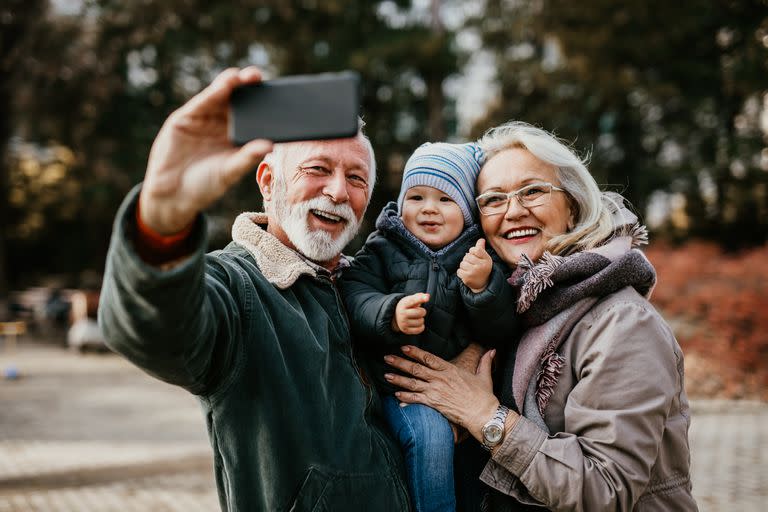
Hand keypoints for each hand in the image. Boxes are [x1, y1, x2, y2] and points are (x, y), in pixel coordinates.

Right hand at [139, 67, 273, 234]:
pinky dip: (213, 92)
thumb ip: (247, 158)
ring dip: (231, 84)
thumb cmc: (205, 186)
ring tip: (243, 76)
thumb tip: (270, 145)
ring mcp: (204, 119)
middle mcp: (222, 124)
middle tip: (258, 77)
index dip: (262, 104)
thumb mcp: (229, 172)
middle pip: (237, 101)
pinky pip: (202, 102)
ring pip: (220, 96)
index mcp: (237, 137)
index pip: (253, 116)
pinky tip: (225, 84)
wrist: (172, 195)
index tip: (277, 94)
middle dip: (247, 87)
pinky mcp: (186, 117)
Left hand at [384, 345, 499, 442]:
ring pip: (412, 383)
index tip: (404, 347)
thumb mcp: (485, 376)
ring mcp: (436, 391)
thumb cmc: (484, 396)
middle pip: (416, 368)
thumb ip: (485, 362)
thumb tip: (492, 350)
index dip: (415, 352)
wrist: (482, 413)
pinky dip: (405, 398)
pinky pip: (416, 399)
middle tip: (387, 357)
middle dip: (400, 362)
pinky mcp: (434, 404)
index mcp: (450, 370)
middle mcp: (440, 379)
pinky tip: (396, 395)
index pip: (428, 358)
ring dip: (398, 379)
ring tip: (386, 375)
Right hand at [392, 293, 428, 334]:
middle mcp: (402, 314)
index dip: (421, 299)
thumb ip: (419, 296)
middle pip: (420, 312)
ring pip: (421, 322)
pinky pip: (420, 329)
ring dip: (421, 319)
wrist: (395, 316)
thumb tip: (427, 296)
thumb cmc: (407, 306)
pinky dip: (421, 327)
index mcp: (404, 304)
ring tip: (416, 318)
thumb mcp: (410, 299)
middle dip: (422, 311)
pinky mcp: (406, 330)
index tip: (427, 298)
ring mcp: (403, 323)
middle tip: (418, 311)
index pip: (414, 301)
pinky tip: (417, 324)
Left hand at [457, 239, 492, 292]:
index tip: (475, 255)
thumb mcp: (484, 258)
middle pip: (467, 256)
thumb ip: (481, 248)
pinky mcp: (467, 278)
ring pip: (462, 263)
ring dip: (464, 266)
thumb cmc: (482, 268)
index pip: (476, 249)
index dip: (473, 251)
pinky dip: (461, 273)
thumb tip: (481, 239)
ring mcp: (474, 272)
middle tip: (472, 264)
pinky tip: (466, 274)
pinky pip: (459, 271)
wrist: (483, 284)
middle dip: (467, 259)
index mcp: (486, 260)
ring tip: (469, 269)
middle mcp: (481, 266)